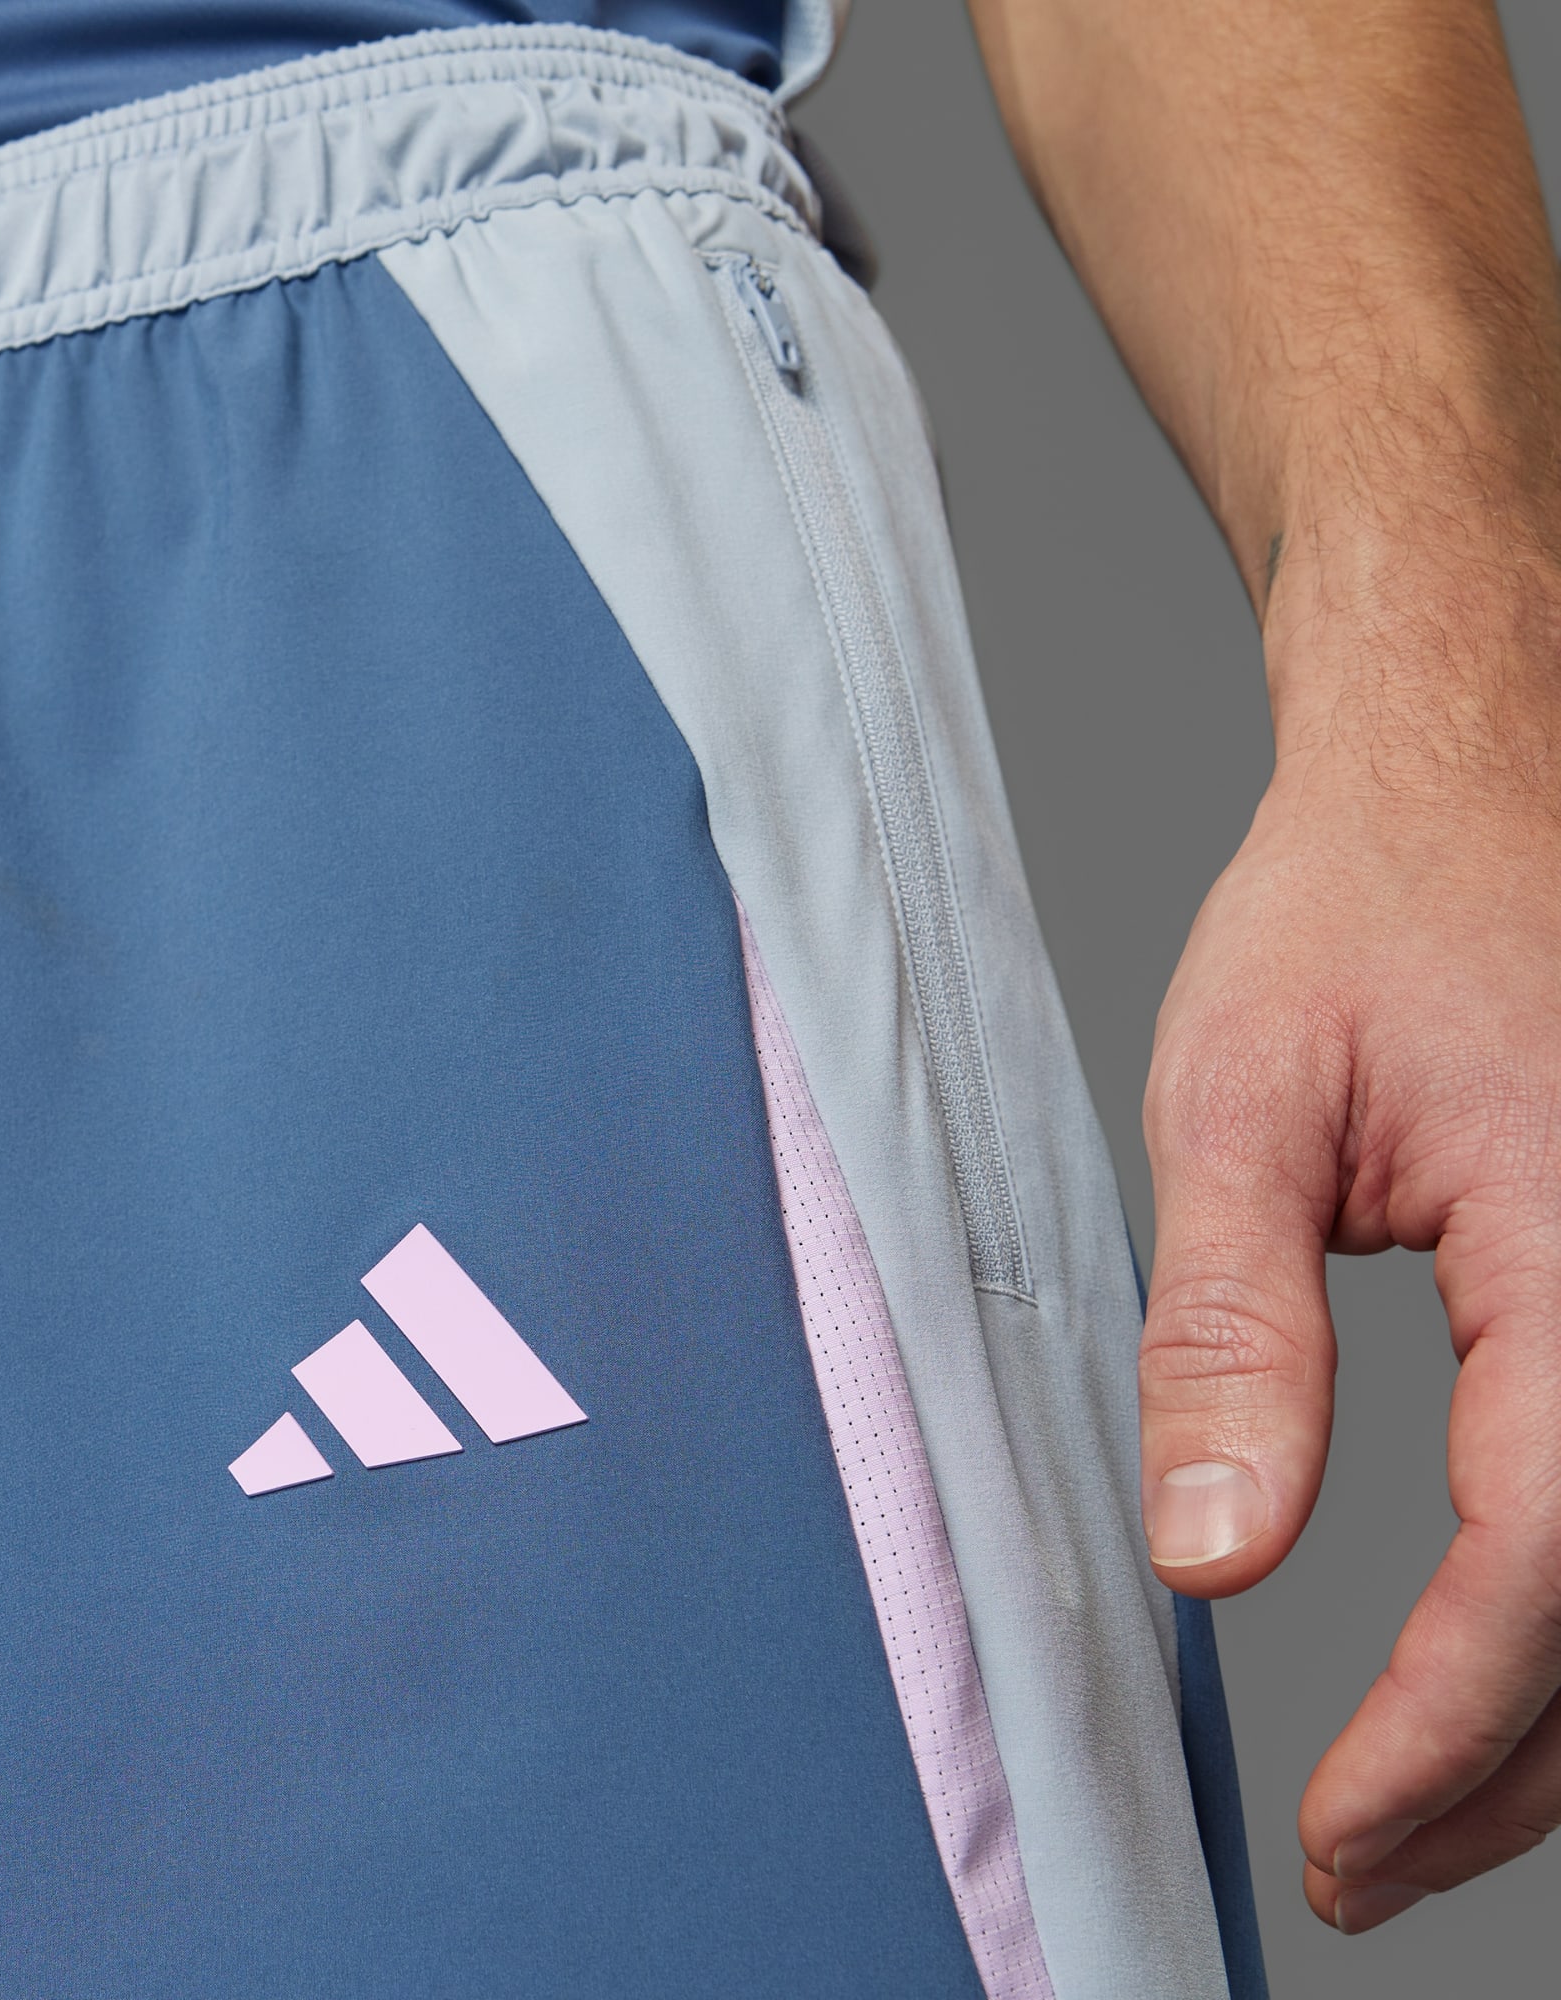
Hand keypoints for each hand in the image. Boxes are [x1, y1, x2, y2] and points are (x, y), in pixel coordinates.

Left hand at [1139, 558, 1560, 1932]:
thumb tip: (1213, 1556)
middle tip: (1358, 1864)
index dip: (1434, 1735)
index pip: (1544, 1574)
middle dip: (1500, 1776)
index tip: (1331, 1837)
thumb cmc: (1356, 909)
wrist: (1470, 774)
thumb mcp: (1241, 1104)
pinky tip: (1506, 1670)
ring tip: (1413, 1810)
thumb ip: (1228, 1336)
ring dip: (1555, 1726)